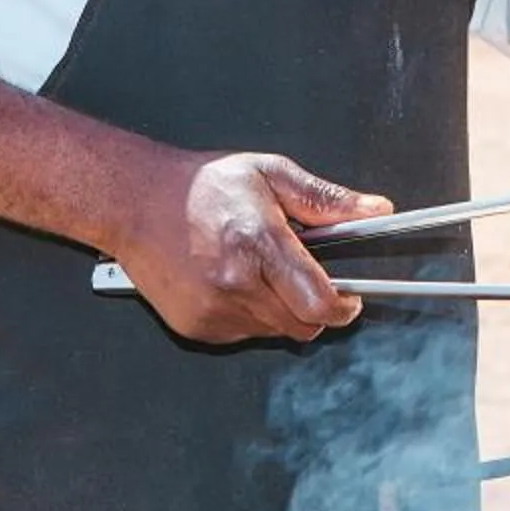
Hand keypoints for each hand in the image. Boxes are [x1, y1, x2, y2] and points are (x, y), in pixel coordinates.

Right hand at [114, 150, 388, 344]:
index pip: (319, 301)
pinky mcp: (194, 327)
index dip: (344, 306)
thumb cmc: (200, 187)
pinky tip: (235, 284)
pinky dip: (250, 317)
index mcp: (258, 243)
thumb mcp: (270, 174)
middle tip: (306, 280)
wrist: (134, 203)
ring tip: (262, 272)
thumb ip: (326, 199)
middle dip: (315, 308)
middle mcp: (234, 283)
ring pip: (274, 333)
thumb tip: (374, 210)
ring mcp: (212, 310)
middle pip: (302, 325)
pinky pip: (243, 336)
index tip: (350, 299)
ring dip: (281, 311)